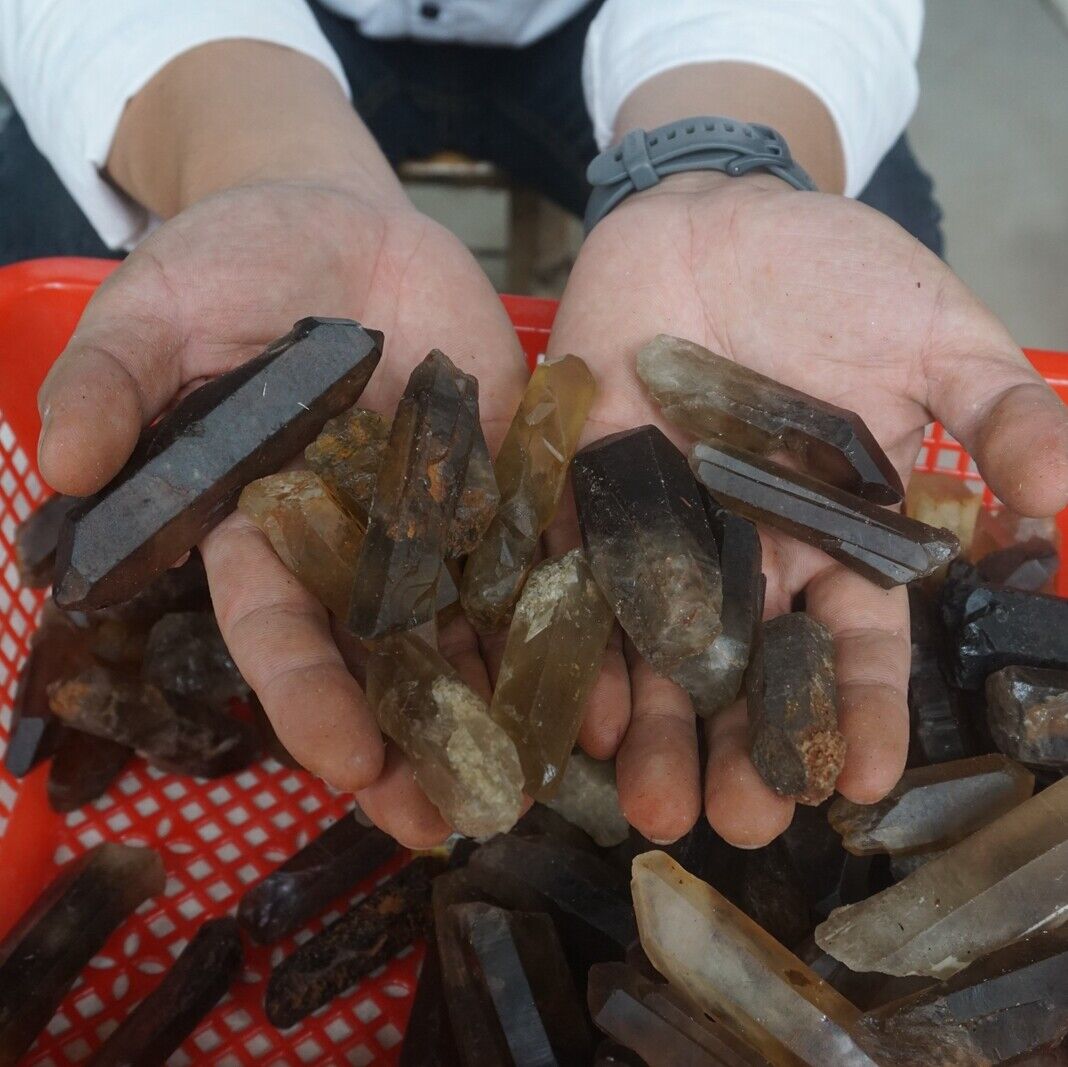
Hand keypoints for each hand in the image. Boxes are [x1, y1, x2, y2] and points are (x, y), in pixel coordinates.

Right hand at [37, 179, 526, 846]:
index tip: (347, 762)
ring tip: (545, 776)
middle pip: (384, 654)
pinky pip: (543, 547)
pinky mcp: (506, 477)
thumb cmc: (230, 262)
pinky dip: (573, 607)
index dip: (307, 693)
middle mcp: (353, 542)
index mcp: (259, 526)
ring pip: (472, 622)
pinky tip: (610, 675)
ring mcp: (438, 515)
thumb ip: (113, 378)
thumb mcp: (156, 307)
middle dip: (415, 737)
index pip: (278, 626)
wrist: (338, 224)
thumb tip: (68, 458)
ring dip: (505, 699)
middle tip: (454, 822)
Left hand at [547, 171, 1067, 847]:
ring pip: (658, 647)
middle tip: (741, 823)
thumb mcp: (935, 335)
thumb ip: (996, 411)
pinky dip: (576, 641)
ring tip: (656, 806)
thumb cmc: (832, 273)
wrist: (716, 217)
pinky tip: (581, 712)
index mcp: (833, 536)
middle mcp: (743, 553)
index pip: (855, 643)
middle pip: (746, 670)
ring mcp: (659, 529)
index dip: (864, 711)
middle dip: (744, 748)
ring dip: (656, 726)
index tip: (864, 783)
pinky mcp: (582, 494)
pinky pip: (575, 578)